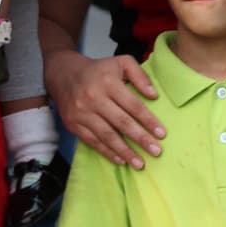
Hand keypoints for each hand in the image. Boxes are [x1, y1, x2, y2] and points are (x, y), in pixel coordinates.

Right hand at [45, 47, 165, 167]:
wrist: (64, 74)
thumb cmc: (99, 70)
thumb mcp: (121, 62)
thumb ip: (140, 75)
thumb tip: (154, 95)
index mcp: (108, 82)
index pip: (133, 105)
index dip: (148, 120)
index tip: (162, 134)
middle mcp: (94, 98)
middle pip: (121, 122)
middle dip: (140, 139)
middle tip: (156, 152)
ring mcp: (81, 113)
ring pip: (107, 135)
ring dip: (125, 151)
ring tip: (140, 163)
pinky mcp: (72, 124)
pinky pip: (92, 141)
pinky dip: (107, 152)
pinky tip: (121, 160)